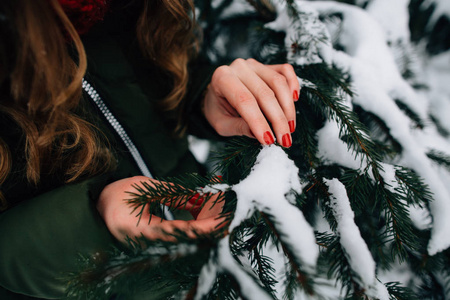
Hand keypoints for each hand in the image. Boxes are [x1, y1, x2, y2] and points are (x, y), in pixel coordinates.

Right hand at [97, 176, 225, 242]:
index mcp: (144, 231)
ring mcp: (155, 244)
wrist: (99, 210)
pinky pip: (180, 233)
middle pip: (189, 236)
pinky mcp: (158, 241)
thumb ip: (172, 193)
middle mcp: (151, 243)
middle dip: (210, 222)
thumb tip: (199, 196)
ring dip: (203, 219)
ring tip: (215, 201)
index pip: (181, 231)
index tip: (222, 221)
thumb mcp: (144, 188)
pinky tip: (200, 206)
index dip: (204, 227)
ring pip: (187, 235)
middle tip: (227, 208)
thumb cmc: (117, 197)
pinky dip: (193, 220)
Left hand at [203, 58, 299, 147]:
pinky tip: (295, 100)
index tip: (269, 140)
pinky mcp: (266, 66)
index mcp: (222, 78)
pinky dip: (293, 84)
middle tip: (285, 140)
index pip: (244, 100)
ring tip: (290, 127)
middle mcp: (238, 67)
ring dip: (287, 107)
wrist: (217, 94)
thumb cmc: (218, 110)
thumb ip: (238, 127)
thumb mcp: (221, 124)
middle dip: (278, 120)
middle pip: (264, 93)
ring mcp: (254, 65)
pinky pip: (285, 71)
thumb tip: (257, 133)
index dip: (259, 121)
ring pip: (278, 83)